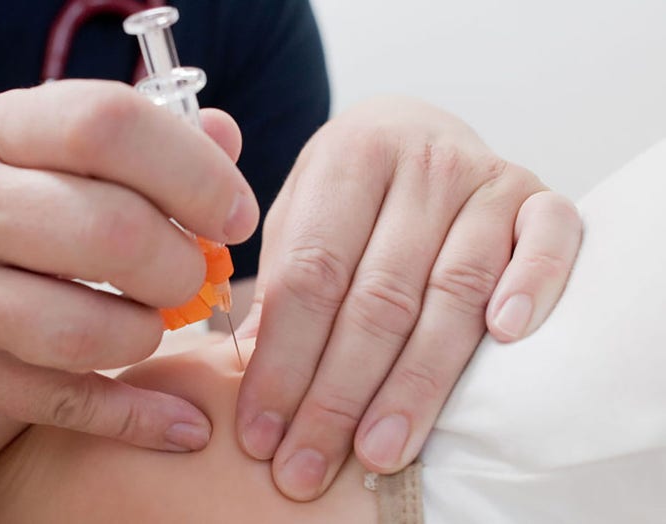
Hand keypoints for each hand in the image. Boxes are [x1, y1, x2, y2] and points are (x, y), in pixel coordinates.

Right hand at [0, 80, 257, 451]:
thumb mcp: (44, 145)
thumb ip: (139, 139)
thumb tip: (226, 138)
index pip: (107, 127)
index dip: (195, 171)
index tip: (233, 214)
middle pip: (110, 232)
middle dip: (181, 264)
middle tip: (189, 273)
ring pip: (88, 331)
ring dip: (152, 333)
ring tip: (151, 319)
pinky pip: (66, 404)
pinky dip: (139, 419)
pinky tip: (182, 424)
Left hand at [235, 96, 581, 499]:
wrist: (415, 129)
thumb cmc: (346, 193)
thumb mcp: (299, 221)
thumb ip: (283, 289)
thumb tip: (259, 387)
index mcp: (347, 157)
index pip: (310, 276)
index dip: (283, 362)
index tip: (262, 432)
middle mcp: (420, 162)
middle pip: (378, 298)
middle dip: (339, 396)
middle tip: (309, 466)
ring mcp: (486, 177)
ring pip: (453, 292)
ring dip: (417, 384)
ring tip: (380, 451)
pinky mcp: (538, 196)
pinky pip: (549, 241)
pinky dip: (532, 286)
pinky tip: (505, 339)